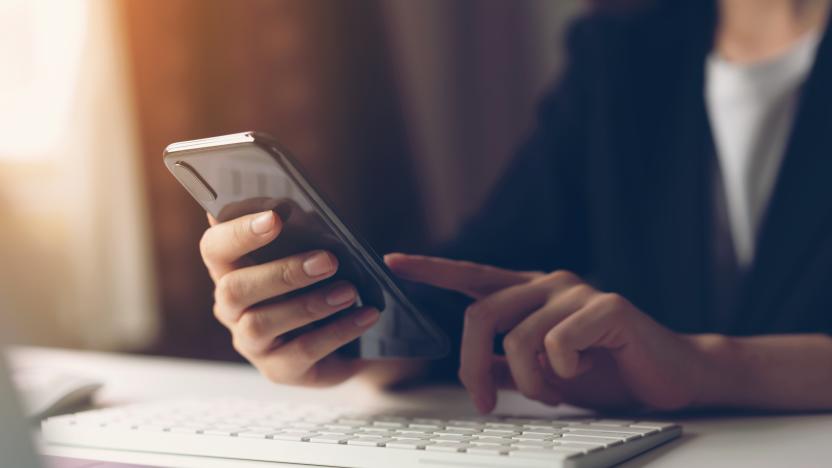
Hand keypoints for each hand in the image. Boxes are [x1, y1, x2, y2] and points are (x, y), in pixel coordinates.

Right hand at [200, 210, 380, 386]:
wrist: (350, 335)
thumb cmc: (321, 281)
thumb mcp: (312, 252)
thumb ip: (300, 231)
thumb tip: (292, 206)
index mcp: (231, 269)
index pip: (214, 248)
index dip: (238, 233)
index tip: (274, 218)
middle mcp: (231, 308)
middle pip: (234, 289)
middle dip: (282, 272)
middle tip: (328, 260)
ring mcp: (251, 343)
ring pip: (263, 323)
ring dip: (310, 303)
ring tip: (350, 290)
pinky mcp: (278, 369)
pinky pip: (302, 351)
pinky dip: (338, 331)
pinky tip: (365, 315)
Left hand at [385, 254, 710, 411]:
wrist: (667, 379)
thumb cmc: (605, 372)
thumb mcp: (543, 373)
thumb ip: (507, 363)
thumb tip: (474, 366)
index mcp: (529, 294)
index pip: (472, 276)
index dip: (431, 269)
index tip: (392, 262)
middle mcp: (548, 284)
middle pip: (481, 316)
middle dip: (473, 366)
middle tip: (486, 401)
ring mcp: (576, 292)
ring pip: (518, 337)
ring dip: (529, 380)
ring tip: (553, 390)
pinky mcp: (607, 306)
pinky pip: (558, 342)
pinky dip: (563, 372)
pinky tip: (585, 370)